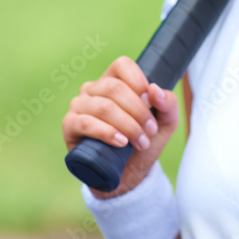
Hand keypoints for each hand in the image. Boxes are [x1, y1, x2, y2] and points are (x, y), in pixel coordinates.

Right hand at [62, 56, 178, 197]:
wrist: (128, 174)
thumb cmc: (144, 142)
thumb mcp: (165, 123)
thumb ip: (168, 103)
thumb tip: (154, 90)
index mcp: (114, 80)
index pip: (122, 65)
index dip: (139, 82)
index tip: (151, 105)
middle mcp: (93, 89)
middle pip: (115, 87)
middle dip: (138, 111)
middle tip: (150, 131)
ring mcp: (79, 106)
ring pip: (103, 106)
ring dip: (127, 125)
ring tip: (140, 141)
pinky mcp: (70, 126)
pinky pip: (85, 123)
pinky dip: (107, 132)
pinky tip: (120, 142)